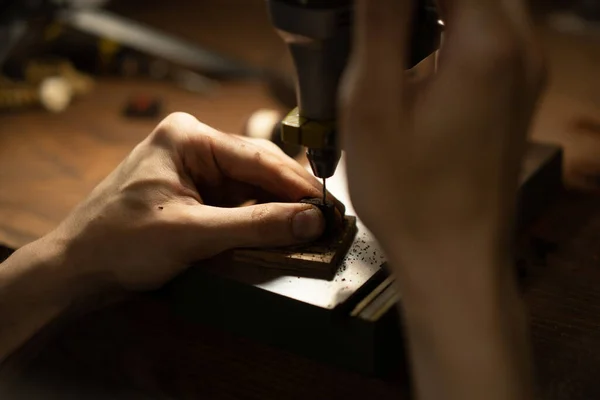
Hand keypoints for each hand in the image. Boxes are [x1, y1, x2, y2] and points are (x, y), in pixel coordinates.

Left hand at [47, 112, 339, 292]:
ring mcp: (195, 169)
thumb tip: (311, 220)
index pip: (257, 157)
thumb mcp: (193, 233)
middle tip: (326, 218)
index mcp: (189, 137)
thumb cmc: (120, 242)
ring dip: (277, 207)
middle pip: (258, 168)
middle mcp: (194, 146)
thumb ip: (256, 225)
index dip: (297, 184)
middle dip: (290, 195)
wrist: (79, 268)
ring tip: (311, 226)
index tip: (329, 207)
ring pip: (251, 185)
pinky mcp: (195, 193)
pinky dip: (258, 216)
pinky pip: (237, 201)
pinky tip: (280, 228)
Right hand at [339, 0, 544, 268]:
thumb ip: (379, 22)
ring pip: (488, 4)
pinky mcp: (517, 91)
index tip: (371, 11)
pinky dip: (455, 24)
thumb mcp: (373, 105)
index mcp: (485, 46)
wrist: (453, 255)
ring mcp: (525, 72)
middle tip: (377, 18)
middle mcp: (519, 51)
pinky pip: (493, 31)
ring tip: (392, 28)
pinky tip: (418, 50)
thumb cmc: (411, 198)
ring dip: (438, 6)